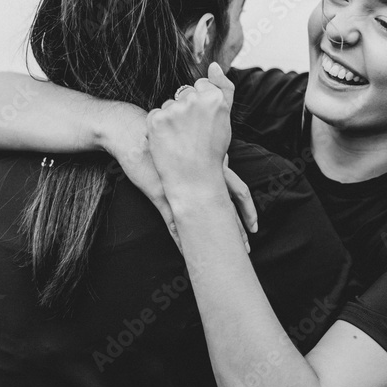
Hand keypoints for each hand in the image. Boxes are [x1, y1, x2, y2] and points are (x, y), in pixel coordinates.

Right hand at [104, 85, 254, 249]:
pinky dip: (183, 239)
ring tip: (221, 255)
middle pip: (226, 209)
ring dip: (212, 239)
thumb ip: (208, 154)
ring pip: (201, 219)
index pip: (239, 191)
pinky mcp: (161, 196)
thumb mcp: (191, 143)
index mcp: (210, 166)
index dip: (248, 210)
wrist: (132, 131)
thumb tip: (226, 160)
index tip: (254, 226)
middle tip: (247, 247)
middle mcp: (200, 178)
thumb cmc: (164, 136)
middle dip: (238, 231)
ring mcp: (180, 189)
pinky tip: (188, 251)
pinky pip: (174, 223)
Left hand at [146, 62, 233, 200]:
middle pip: (184, 93)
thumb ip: (223, 88)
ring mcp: (174, 109)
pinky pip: (156, 115)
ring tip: (180, 141)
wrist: (195, 180)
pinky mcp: (156, 119)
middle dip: (186, 110)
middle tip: (192, 135)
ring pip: (169, 105)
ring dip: (171, 119)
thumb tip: (214, 65)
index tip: (203, 124)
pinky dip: (159, 128)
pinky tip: (168, 142)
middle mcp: (194, 100)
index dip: (202, 106)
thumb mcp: (225, 119)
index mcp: (214, 98)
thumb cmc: (211, 151)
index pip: (201, 86)